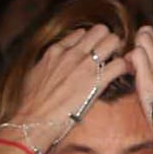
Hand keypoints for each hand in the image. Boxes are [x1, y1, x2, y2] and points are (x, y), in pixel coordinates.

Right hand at [11, 25, 133, 153]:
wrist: (30, 122)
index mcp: (56, 51)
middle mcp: (72, 53)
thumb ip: (47, 65)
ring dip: (117, 51)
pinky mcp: (96, 81)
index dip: (89, 42)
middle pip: (101, 30)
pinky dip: (124, 68)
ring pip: (113, 40)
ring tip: (113, 65)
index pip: (81, 33)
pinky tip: (120, 76)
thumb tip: (51, 67)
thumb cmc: (28, 105)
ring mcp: (85, 65)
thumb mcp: (34, 76)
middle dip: (106, 41)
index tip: (91, 53)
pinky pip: (120, 64)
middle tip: (107, 57)